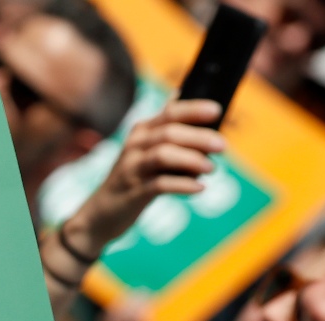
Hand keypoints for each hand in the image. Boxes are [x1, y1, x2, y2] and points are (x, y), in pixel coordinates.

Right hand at [64, 99, 224, 255]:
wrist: (101, 214)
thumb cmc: (132, 180)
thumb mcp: (144, 151)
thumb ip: (165, 130)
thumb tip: (187, 104)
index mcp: (141, 132)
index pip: (169, 113)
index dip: (193, 110)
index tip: (217, 110)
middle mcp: (135, 146)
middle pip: (169, 133)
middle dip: (198, 137)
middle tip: (222, 146)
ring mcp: (132, 169)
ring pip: (163, 155)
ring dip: (191, 159)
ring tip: (211, 168)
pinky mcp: (133, 193)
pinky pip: (160, 185)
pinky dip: (183, 185)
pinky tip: (199, 188)